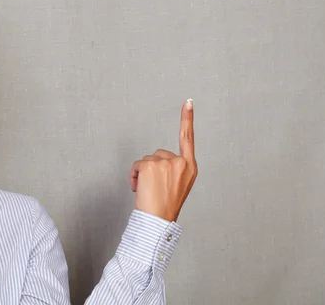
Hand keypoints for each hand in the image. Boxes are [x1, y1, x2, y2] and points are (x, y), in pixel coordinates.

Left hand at [129, 99, 197, 221]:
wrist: (158, 221)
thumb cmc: (166, 207)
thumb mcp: (178, 186)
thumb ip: (174, 170)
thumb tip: (157, 164)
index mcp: (190, 168)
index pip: (188, 138)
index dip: (188, 119)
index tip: (188, 102)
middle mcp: (181, 163)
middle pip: (159, 154)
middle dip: (153, 169)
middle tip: (155, 189)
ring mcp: (166, 162)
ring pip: (147, 160)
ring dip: (143, 174)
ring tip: (148, 192)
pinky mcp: (151, 165)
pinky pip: (137, 164)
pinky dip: (134, 176)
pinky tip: (139, 189)